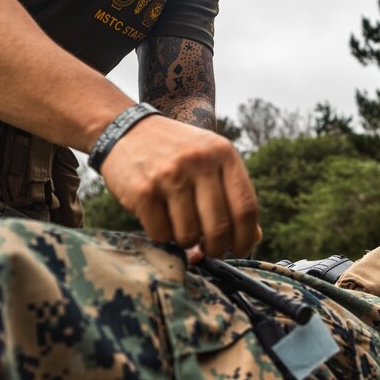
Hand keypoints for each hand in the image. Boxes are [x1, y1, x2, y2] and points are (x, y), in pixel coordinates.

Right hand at [100, 114, 259, 257]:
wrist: (126, 129)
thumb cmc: (175, 151)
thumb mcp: (210, 159)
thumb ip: (232, 194)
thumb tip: (252, 237)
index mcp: (223, 153)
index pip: (246, 207)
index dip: (245, 237)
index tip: (239, 249)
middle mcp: (199, 162)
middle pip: (219, 227)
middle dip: (216, 248)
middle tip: (209, 250)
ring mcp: (169, 175)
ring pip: (188, 235)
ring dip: (186, 242)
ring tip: (181, 229)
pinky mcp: (143, 191)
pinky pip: (161, 234)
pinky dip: (162, 236)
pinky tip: (159, 219)